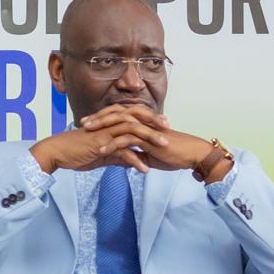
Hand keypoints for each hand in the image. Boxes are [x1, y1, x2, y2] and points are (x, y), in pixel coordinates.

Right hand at [31, 106, 164, 173]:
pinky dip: (135, 160)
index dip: (149, 119)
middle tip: (169, 129)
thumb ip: (117, 155)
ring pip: (133, 131)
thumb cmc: (77, 151)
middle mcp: (109, 124)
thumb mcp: (102, 154)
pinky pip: (122, 151)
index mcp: (110, 122)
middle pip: (137, 118)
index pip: (134, 116)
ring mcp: (105, 132)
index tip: (164, 126)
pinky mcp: (101, 144)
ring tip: (164, 148)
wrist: (58, 152)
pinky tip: (144, 170)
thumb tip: (131, 162)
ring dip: (150, 139)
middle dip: (154, 123)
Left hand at [91, 106, 220, 172]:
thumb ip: (140, 153)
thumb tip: (130, 158)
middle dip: (98, 118)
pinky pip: (126, 139)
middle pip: (116, 114)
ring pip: (118, 123)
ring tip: (86, 134)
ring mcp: (145, 128)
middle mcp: (143, 121)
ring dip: (101, 128)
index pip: (119, 115)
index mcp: (143, 122)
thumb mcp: (152, 154)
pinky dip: (112, 143)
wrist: (190, 155)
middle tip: (82, 123)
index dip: (104, 117)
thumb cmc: (175, 154)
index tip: (90, 123)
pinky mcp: (148, 139)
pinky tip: (101, 149)